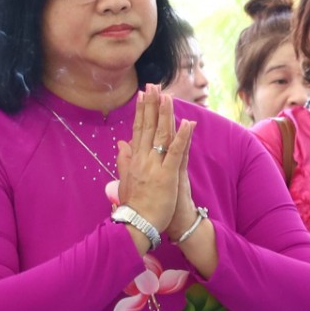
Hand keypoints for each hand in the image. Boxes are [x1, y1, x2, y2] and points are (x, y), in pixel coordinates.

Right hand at [114, 86, 193, 231]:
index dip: (141, 111)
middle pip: (148, 127)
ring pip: (161, 135)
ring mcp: (155, 166)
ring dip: (165, 114)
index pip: (138, 130)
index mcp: (134, 160)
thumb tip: (121, 143)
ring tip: (168, 96)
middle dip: (151, 105)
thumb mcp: (124, 181)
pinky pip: (176, 153)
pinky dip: (182, 137)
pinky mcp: (168, 176)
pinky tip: (188, 123)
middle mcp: (143, 159)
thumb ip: (123, 161)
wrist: (138, 226)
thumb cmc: (134, 206)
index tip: (143, 94)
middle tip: (154, 85)